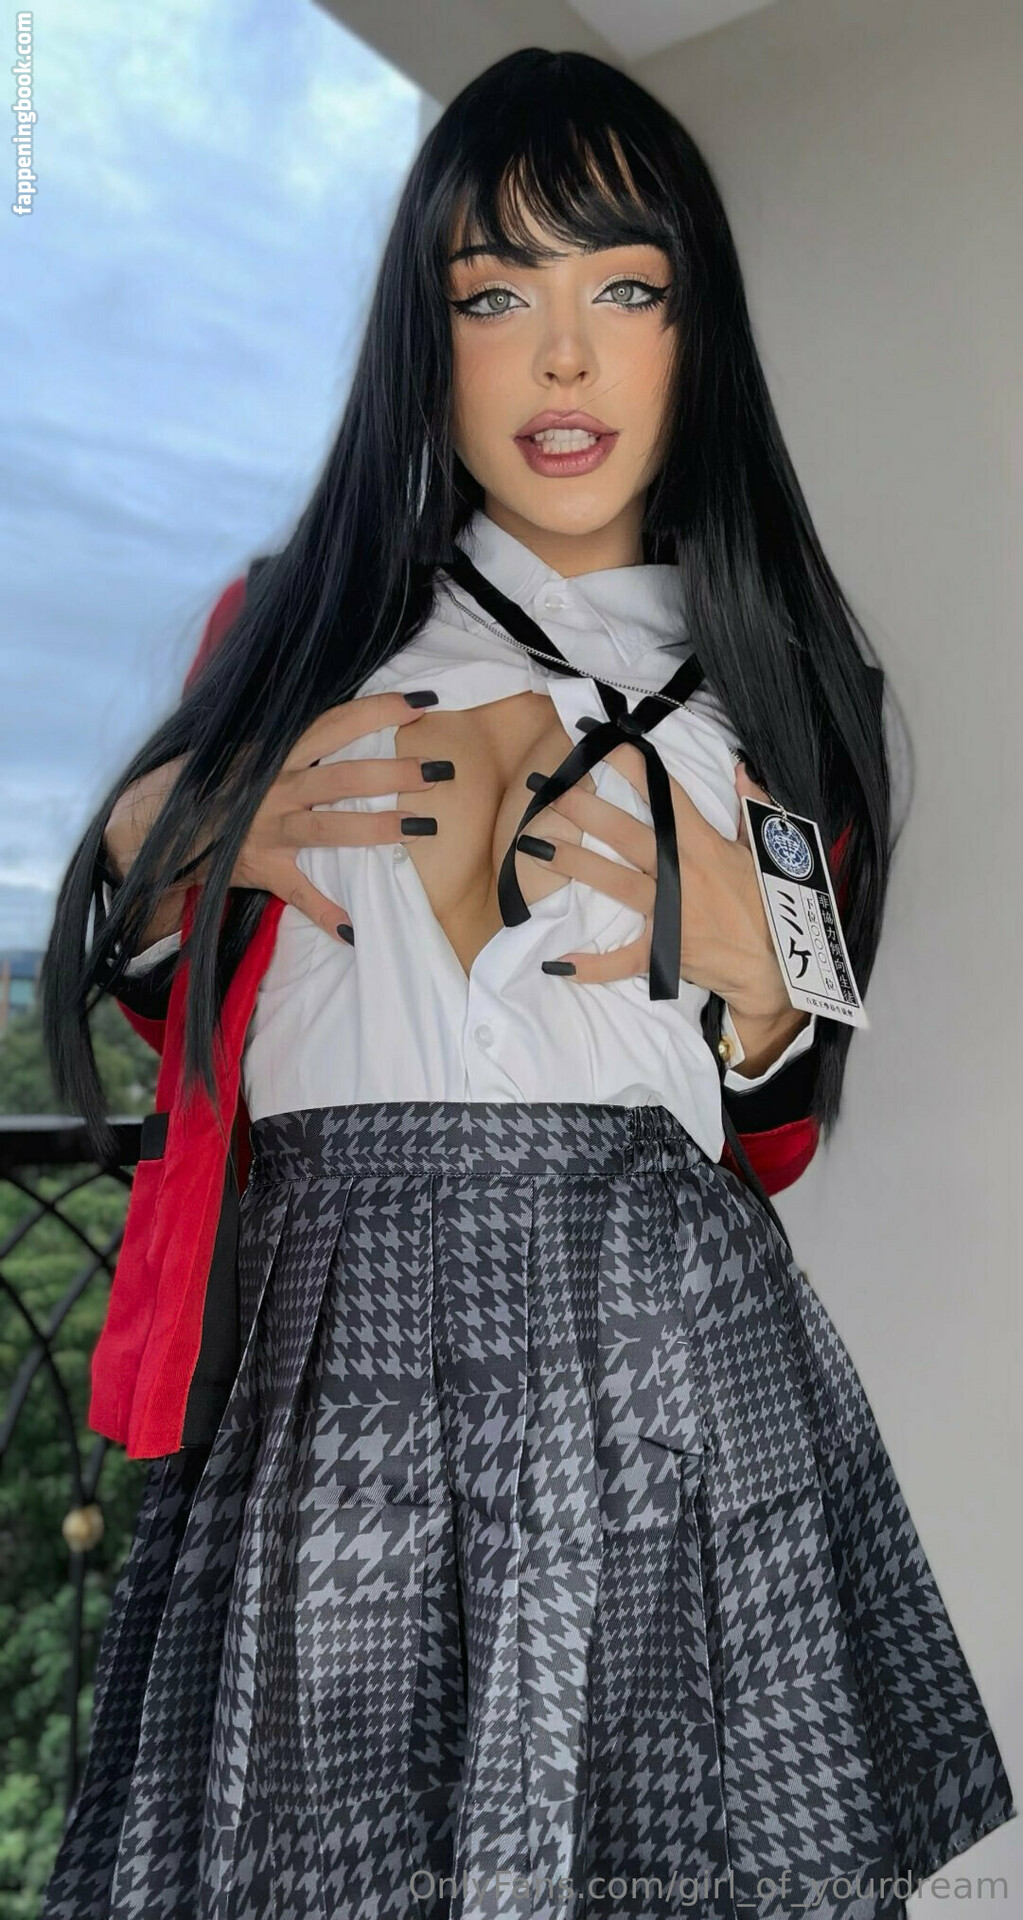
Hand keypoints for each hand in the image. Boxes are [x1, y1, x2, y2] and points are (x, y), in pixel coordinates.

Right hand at [103, 690, 449, 945]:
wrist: (152, 826)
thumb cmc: (211, 783)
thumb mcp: (246, 751)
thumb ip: (289, 741)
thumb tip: (345, 718)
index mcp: (272, 753)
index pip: (331, 725)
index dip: (375, 712)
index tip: (420, 702)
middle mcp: (273, 788)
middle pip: (342, 776)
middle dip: (392, 772)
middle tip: (439, 770)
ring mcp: (268, 830)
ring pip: (331, 827)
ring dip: (378, 827)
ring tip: (423, 826)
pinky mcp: (262, 868)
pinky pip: (299, 893)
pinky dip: (325, 912)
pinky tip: (354, 929)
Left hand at [516, 744, 792, 1021]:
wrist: (780, 964)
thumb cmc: (772, 904)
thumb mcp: (766, 850)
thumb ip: (750, 806)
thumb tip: (740, 768)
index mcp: (704, 845)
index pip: (666, 795)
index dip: (635, 766)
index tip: (605, 742)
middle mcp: (681, 873)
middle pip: (626, 834)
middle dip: (586, 810)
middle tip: (551, 792)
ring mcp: (670, 913)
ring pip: (614, 883)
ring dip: (573, 864)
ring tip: (534, 847)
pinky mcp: (664, 951)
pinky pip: (623, 960)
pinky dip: (592, 966)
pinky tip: (558, 962)